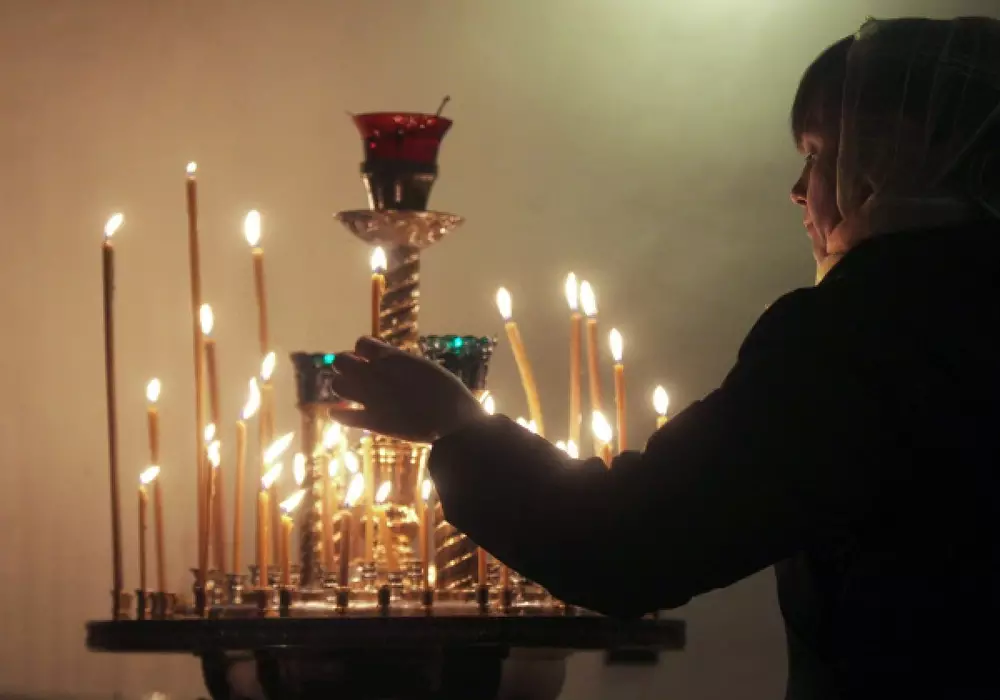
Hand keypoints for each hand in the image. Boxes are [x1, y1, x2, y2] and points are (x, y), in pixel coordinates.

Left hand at [330, 336, 484, 442]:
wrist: (453, 422)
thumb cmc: (448, 392)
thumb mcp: (425, 367)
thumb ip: (402, 363)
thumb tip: (390, 360)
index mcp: (392, 357)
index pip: (360, 343)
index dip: (363, 351)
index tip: (371, 359)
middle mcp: (377, 374)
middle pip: (340, 361)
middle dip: (347, 365)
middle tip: (359, 375)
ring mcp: (372, 398)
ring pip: (337, 385)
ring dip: (343, 387)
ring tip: (355, 393)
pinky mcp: (372, 421)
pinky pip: (342, 415)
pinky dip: (339, 414)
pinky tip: (342, 413)